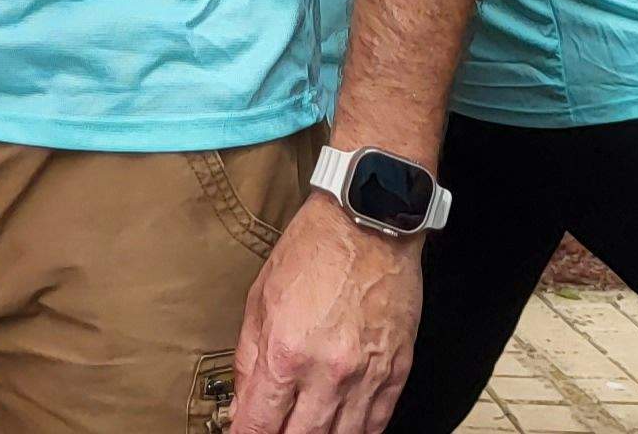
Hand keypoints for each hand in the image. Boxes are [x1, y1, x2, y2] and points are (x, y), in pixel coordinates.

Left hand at [232, 200, 422, 433]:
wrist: (369, 223)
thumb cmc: (315, 251)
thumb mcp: (260, 300)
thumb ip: (248, 359)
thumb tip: (241, 400)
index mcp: (287, 353)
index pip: (259, 423)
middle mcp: (328, 372)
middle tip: (272, 430)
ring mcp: (366, 376)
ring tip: (305, 428)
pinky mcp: (396, 371)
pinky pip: (377, 422)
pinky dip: (357, 432)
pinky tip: (342, 430)